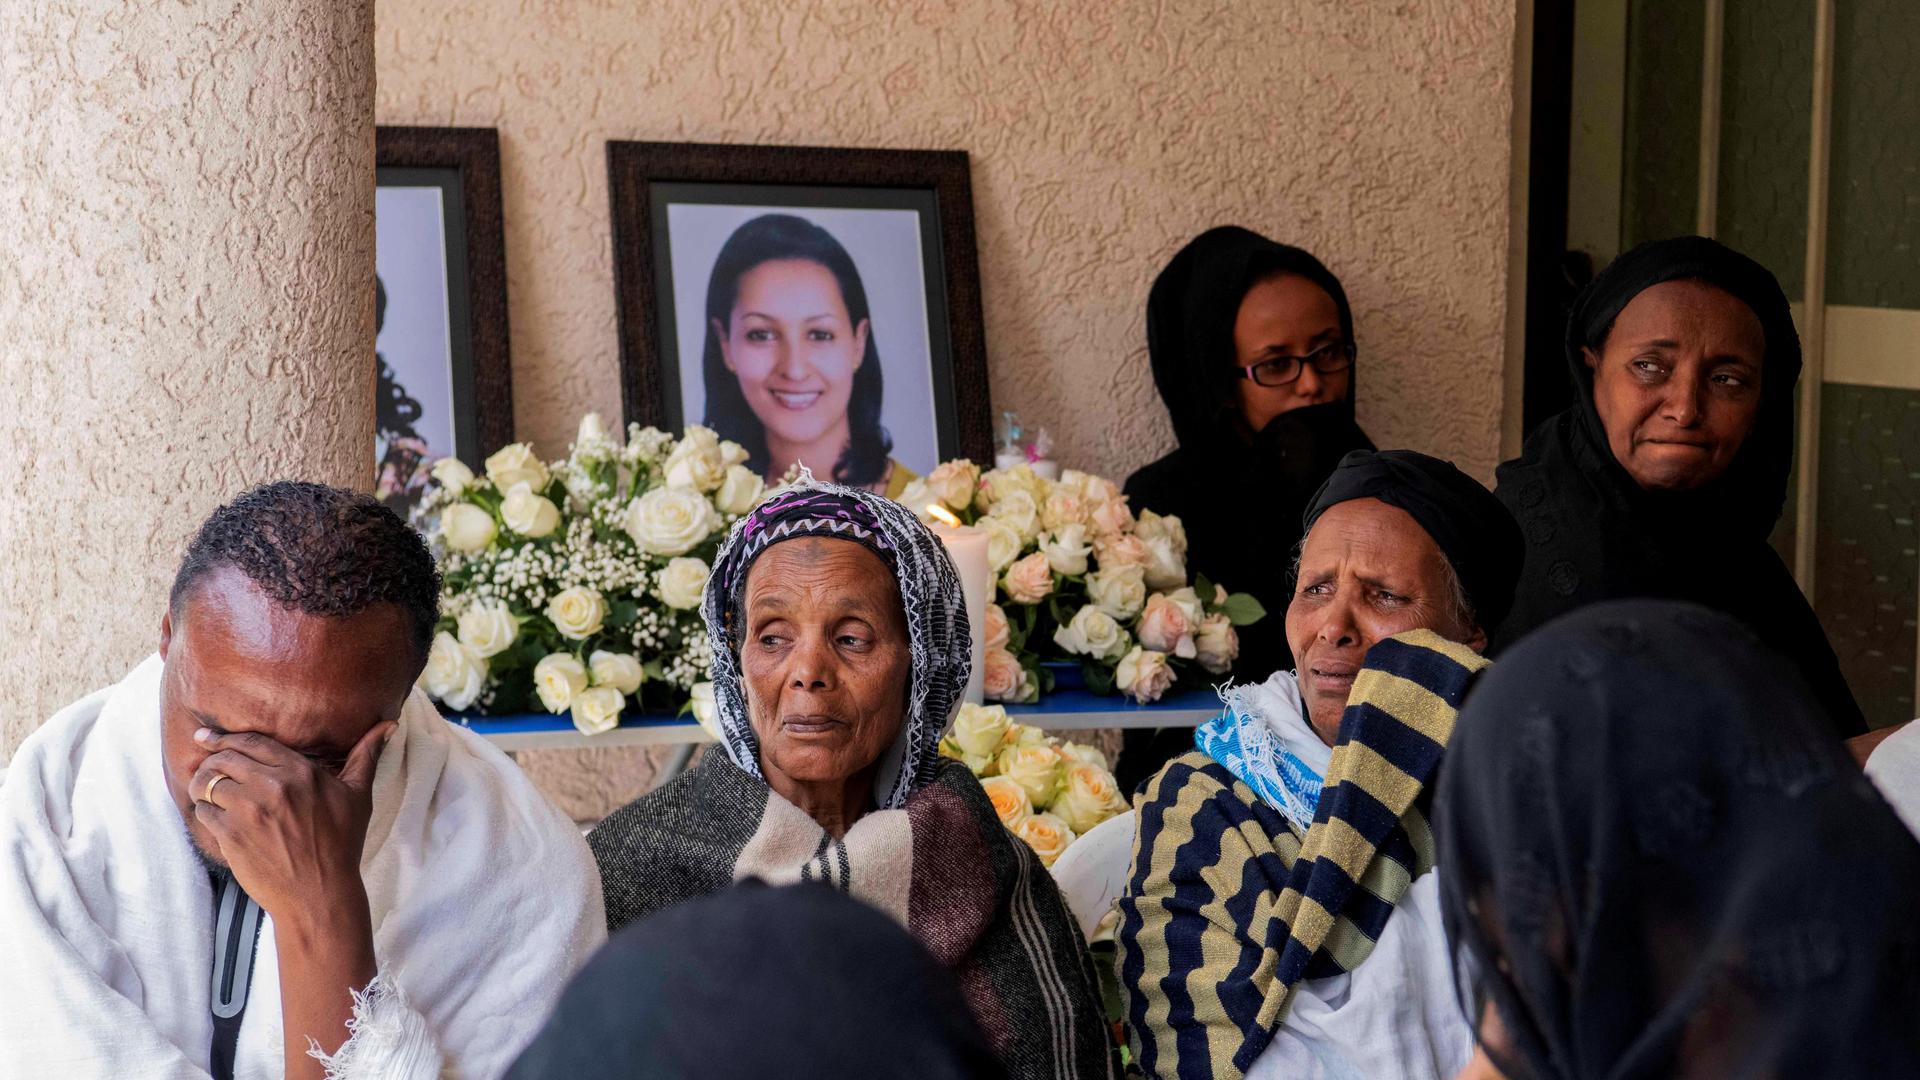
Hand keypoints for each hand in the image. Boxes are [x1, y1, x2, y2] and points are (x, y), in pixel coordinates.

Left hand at [190, 721, 394, 922]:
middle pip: (223, 758)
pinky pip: (202, 812)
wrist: (319, 894)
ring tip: (206, 792)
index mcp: (300, 771)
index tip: (206, 737)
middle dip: (210, 760)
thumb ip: (366, 756)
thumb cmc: (341, 845)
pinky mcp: (231, 836)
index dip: (223, 737)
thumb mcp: (358, 796)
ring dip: (202, 786)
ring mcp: (248, 811)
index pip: (251, 742)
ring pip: (207, 783)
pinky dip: (203, 812)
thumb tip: (390, 725)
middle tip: (206, 766)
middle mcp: (271, 786)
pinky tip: (213, 817)